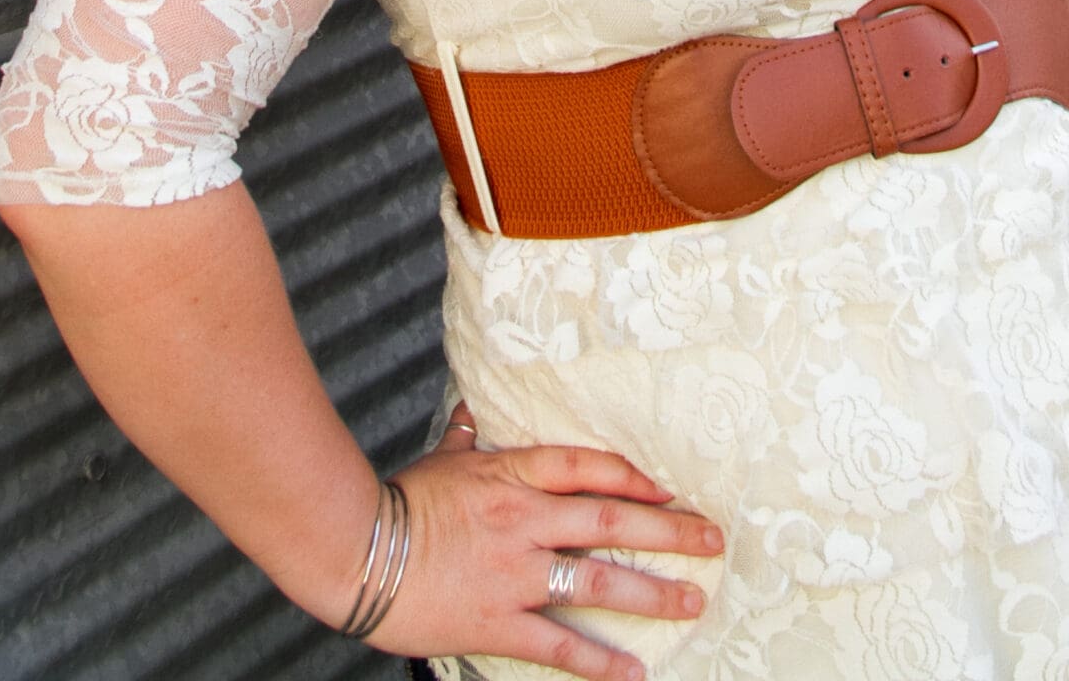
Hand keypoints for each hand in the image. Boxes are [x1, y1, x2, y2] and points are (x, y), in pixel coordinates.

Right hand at [366, 404, 724, 679]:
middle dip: (669, 530)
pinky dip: (599, 661)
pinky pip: (559, 644)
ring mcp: (516, 572)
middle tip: (713, 539)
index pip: (591, 468)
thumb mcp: (440, 461)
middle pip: (612, 521)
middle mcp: (526, 521)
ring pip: (598, 581)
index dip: (638, 476)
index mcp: (513, 476)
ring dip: (651, 593)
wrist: (356, 550)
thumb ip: (466, 438)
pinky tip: (633, 671)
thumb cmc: (397, 501)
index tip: (675, 485)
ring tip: (692, 601)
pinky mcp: (499, 621)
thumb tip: (472, 414)